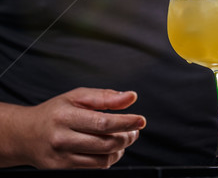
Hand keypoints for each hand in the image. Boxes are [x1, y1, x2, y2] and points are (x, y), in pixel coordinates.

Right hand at [18, 88, 145, 168]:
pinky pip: (94, 168)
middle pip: (105, 143)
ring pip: (102, 159)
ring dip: (120, 150)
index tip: (141, 120)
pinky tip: (111, 149)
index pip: (103, 122)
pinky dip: (108, 159)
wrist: (26, 134)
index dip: (126, 122)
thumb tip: (130, 97)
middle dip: (126, 137)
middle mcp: (62, 138)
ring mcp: (61, 158)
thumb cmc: (55, 112)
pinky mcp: (63, 170)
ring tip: (125, 138)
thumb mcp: (77, 96)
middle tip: (135, 130)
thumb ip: (104, 96)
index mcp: (66, 116)